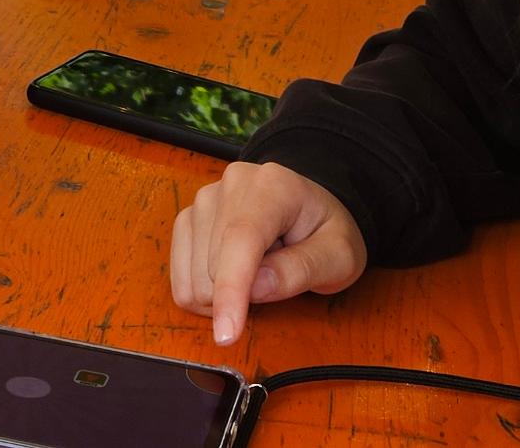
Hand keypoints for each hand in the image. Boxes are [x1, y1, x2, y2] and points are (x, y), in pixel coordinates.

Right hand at [168, 161, 367, 344]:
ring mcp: (205, 200)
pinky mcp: (189, 220)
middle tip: (277, 276)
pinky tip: (234, 277)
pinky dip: (205, 295)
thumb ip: (302, 270)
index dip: (231, 289)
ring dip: (224, 295)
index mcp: (272, 186)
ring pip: (194, 278)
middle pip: (212, 266)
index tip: (227, 333)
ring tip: (259, 270)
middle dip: (240, 295)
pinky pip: (181, 279)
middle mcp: (232, 185)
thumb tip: (256, 288)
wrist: (312, 212)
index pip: (241, 239)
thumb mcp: (339, 257)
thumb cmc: (327, 234)